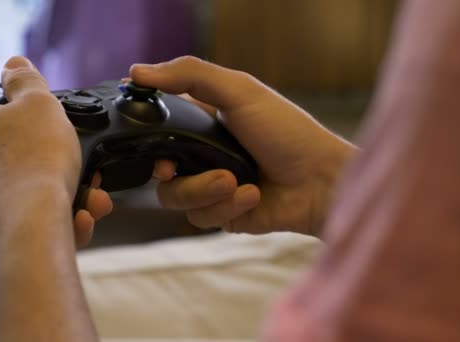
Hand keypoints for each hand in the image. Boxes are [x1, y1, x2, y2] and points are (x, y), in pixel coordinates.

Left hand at [0, 56, 112, 263]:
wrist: (30, 229)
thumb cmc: (35, 161)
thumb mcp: (39, 103)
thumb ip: (26, 80)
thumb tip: (13, 63)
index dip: (19, 118)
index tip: (47, 128)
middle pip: (11, 158)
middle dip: (52, 163)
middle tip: (82, 169)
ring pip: (23, 194)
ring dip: (60, 194)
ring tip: (91, 202)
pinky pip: (26, 224)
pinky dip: (53, 221)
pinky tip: (77, 221)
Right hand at [132, 56, 355, 235]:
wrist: (321, 182)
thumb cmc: (287, 132)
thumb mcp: (240, 91)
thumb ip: (191, 75)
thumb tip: (138, 71)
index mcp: (203, 122)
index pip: (158, 128)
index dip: (147, 136)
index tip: (144, 139)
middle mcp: (203, 155)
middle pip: (158, 170)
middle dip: (172, 172)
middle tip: (175, 168)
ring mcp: (211, 187)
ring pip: (175, 197)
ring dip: (204, 189)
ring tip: (235, 181)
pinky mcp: (222, 214)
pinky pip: (202, 217)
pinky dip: (227, 206)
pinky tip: (252, 195)